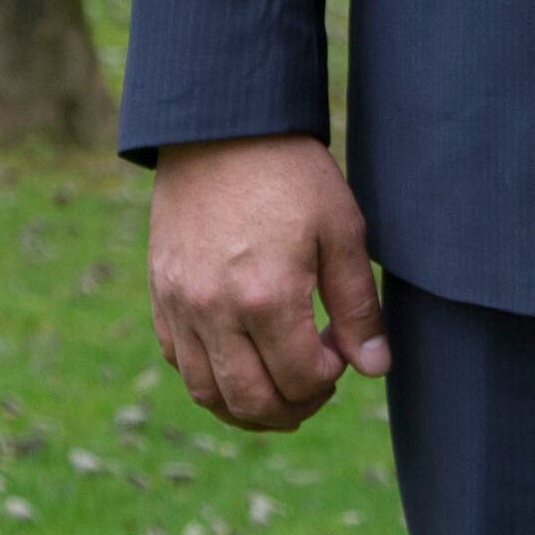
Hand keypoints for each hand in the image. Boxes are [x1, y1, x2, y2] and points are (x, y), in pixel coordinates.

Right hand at [148, 134, 389, 430]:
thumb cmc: (290, 173)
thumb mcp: (341, 229)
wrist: (221, 126)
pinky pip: (179, 361)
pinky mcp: (160, 294)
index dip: (329, 379)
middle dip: (293, 408)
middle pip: (252, 401)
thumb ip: (358, 307)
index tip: (341, 352)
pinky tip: (239, 361)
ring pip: (207, 393)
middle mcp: (215, 311)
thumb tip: (374, 368)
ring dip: (248, 407)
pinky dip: (210, 378)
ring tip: (280, 390)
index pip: (300, 380)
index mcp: (267, 297)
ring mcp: (180, 306)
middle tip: (316, 385)